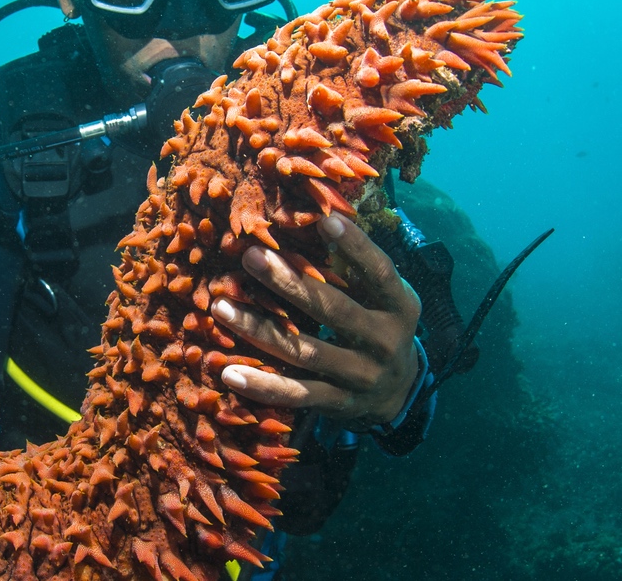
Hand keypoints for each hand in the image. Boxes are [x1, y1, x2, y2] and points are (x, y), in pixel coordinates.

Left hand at [211, 214, 421, 428]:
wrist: (400, 392)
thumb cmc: (382, 324)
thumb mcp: (386, 296)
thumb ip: (358, 267)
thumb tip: (319, 218)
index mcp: (400, 307)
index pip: (380, 273)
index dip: (358, 246)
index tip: (325, 219)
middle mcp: (384, 342)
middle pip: (332, 310)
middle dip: (289, 283)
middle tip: (251, 257)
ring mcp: (361, 376)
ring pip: (304, 352)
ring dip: (260, 330)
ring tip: (221, 308)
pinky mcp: (338, 403)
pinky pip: (297, 394)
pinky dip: (263, 386)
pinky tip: (230, 373)